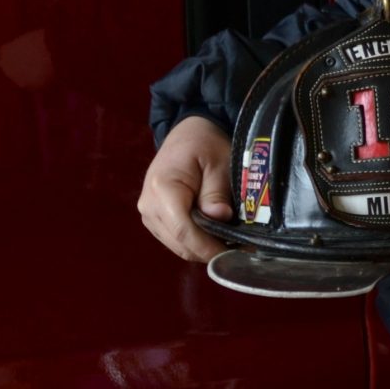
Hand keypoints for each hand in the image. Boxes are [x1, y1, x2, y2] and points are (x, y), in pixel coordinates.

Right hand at [137, 115, 232, 261]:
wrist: (187, 134)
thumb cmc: (204, 144)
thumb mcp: (219, 162)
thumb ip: (217, 192)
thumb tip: (220, 218)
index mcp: (162, 188)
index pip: (183, 230)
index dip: (207, 247)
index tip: (232, 254)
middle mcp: (149, 205)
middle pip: (179, 242)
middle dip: (209, 250)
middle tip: (240, 250)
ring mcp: (148, 214)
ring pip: (177, 245)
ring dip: (202, 248)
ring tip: (230, 243)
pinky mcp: (154, 219)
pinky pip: (175, 239)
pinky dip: (195, 242)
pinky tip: (215, 236)